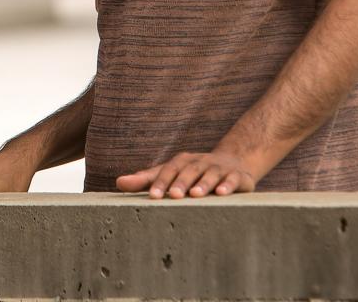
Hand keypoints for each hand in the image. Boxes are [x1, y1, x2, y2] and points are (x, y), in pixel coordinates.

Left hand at [115, 150, 257, 198]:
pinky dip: (227, 185)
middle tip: (173, 195)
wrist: (232, 162)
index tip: (152, 196)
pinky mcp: (238, 176)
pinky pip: (233, 179)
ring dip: (203, 183)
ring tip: (196, 194)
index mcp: (182, 161)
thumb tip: (118, 183)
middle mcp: (200, 162)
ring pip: (211, 174)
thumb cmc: (193, 173)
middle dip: (181, 182)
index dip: (160, 182)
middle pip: (189, 170)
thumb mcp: (170, 174)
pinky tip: (221, 193)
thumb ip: (146, 180)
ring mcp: (220, 168)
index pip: (168, 170)